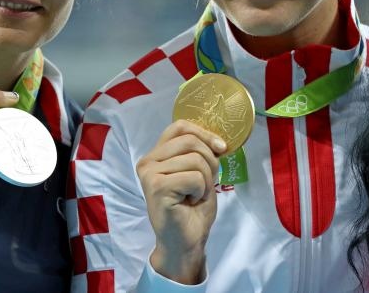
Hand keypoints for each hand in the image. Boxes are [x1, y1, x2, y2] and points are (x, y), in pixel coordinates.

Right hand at [136, 119, 226, 283]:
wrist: (186, 242)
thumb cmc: (192, 209)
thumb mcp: (200, 173)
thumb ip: (200, 152)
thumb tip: (218, 140)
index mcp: (156, 155)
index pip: (180, 126)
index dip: (204, 133)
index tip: (221, 148)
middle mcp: (147, 161)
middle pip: (190, 141)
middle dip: (209, 160)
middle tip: (205, 183)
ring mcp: (150, 174)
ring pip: (195, 159)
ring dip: (205, 180)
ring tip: (194, 195)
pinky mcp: (157, 187)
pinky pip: (194, 177)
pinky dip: (200, 190)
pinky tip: (190, 202)